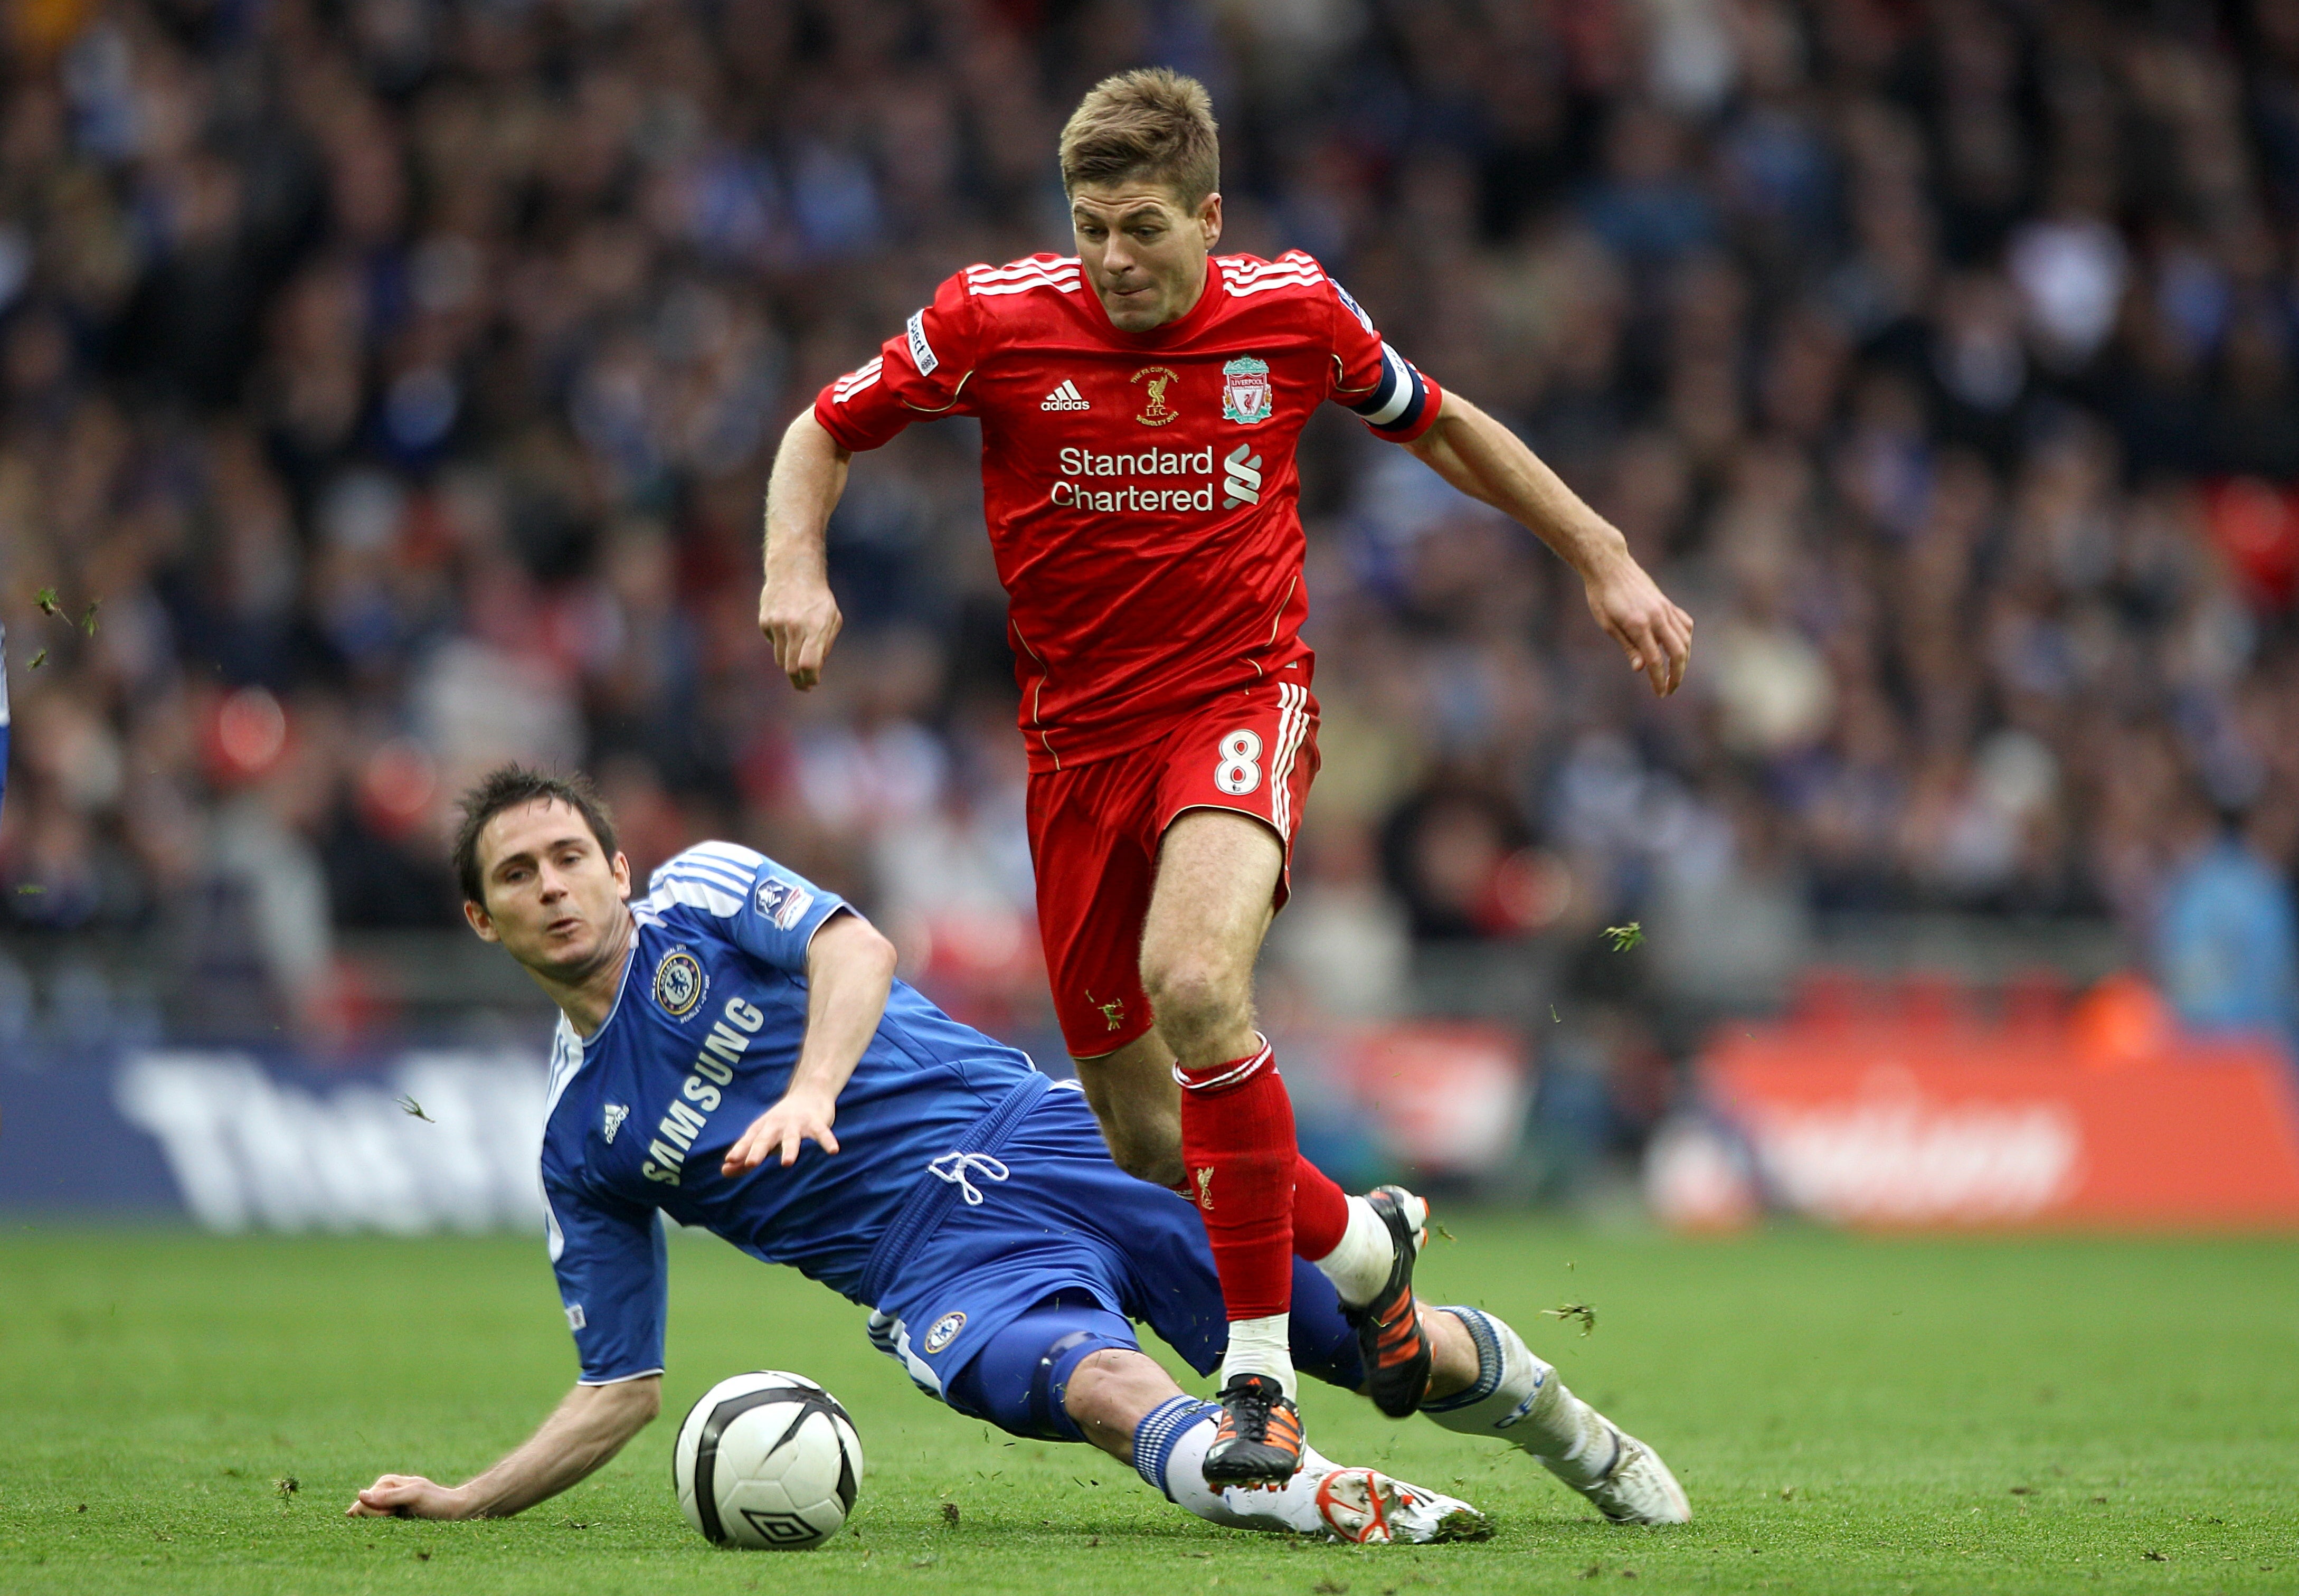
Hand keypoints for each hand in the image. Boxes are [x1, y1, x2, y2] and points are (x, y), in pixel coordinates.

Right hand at [347, 1474, 467, 1518]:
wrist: (454, 1510)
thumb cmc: (436, 1501)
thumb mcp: (413, 1496)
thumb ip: (388, 1496)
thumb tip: (360, 1495)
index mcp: (386, 1482)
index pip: (364, 1500)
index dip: (375, 1511)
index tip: (393, 1512)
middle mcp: (384, 1492)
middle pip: (364, 1509)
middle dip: (378, 1516)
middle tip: (397, 1514)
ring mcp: (388, 1505)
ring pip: (370, 1519)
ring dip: (381, 1523)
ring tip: (400, 1517)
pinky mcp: (394, 1517)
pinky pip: (379, 1524)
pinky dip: (383, 1527)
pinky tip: (394, 1525)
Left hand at [723, 1090, 839, 1173]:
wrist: (810, 1092)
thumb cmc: (781, 1123)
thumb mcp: (763, 1137)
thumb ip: (745, 1156)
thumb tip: (724, 1171)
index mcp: (763, 1129)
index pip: (749, 1140)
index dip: (740, 1150)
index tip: (729, 1161)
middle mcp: (777, 1125)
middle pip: (766, 1138)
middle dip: (758, 1150)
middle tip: (750, 1163)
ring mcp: (797, 1123)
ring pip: (792, 1138)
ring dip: (789, 1149)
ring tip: (787, 1163)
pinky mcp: (816, 1122)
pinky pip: (822, 1133)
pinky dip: (827, 1141)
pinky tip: (834, 1151)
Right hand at [757, 569, 842, 690]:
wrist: (793, 571)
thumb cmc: (818, 598)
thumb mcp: (832, 619)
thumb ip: (825, 645)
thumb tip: (815, 670)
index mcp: (815, 627)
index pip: (809, 664)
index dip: (810, 679)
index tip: (812, 684)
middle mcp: (794, 627)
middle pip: (791, 668)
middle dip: (798, 682)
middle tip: (804, 687)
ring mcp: (777, 624)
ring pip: (781, 660)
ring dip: (790, 665)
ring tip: (799, 659)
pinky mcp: (765, 622)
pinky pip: (774, 644)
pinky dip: (782, 645)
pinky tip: (788, 630)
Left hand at [1582, 550, 1693, 696]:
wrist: (1610, 566)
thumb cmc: (1602, 596)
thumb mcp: (1607, 624)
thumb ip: (1628, 647)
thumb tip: (1641, 669)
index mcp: (1638, 624)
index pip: (1654, 660)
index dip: (1659, 680)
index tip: (1660, 693)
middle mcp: (1656, 616)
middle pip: (1677, 652)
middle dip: (1677, 675)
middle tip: (1670, 690)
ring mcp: (1664, 608)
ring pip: (1685, 639)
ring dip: (1683, 660)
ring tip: (1675, 674)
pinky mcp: (1667, 603)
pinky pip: (1684, 624)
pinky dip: (1686, 640)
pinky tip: (1680, 649)